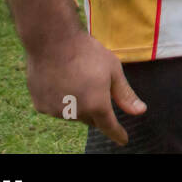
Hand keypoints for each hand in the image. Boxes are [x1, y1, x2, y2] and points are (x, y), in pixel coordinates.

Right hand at [25, 30, 145, 145]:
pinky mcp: (40, 106)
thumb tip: (140, 111)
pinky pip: (56, 108)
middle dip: (96, 108)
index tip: (123, 140)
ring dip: (78, 104)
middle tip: (95, 85)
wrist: (52, 41)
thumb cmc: (87, 52)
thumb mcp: (113, 70)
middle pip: (91, 118)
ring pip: (73, 113)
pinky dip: (61, 100)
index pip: (109, 127)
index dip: (117, 134)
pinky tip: (60, 80)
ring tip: (76, 77)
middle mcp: (76, 113)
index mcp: (96, 105)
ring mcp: (56, 111)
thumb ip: (125, 94)